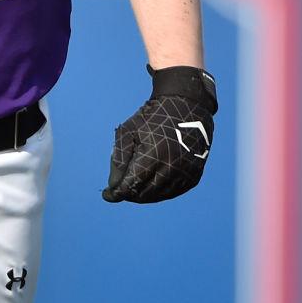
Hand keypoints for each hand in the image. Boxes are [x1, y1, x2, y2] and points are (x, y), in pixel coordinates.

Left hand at [102, 66, 216, 204]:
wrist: (186, 107)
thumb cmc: (151, 118)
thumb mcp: (127, 132)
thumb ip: (118, 159)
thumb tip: (114, 185)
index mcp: (152, 157)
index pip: (130, 186)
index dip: (116, 194)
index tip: (107, 195)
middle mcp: (171, 168)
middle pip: (143, 194)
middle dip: (128, 194)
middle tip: (119, 190)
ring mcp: (185, 173)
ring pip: (158, 195)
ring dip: (143, 195)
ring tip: (133, 188)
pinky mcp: (194, 175)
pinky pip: (173, 192)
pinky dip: (159, 192)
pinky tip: (150, 186)